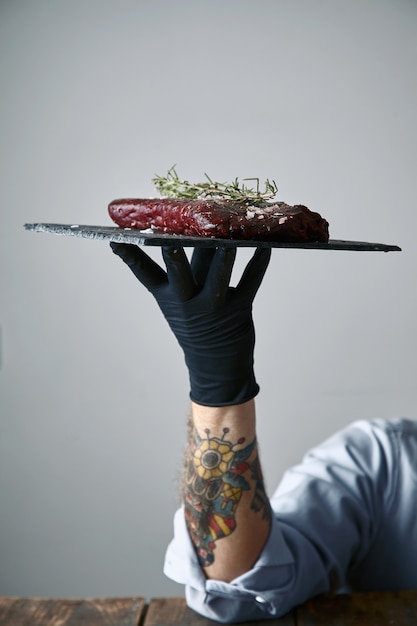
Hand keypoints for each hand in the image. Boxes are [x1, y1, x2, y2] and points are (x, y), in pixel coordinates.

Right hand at [110, 243, 270, 405]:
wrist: (217, 365)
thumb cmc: (197, 321)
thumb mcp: (184, 297)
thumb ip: (190, 263)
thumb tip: (198, 225)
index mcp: (168, 297)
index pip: (145, 274)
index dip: (130, 256)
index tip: (115, 239)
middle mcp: (188, 302)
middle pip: (179, 275)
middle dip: (174, 259)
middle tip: (170, 242)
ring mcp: (214, 306)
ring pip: (217, 279)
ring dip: (223, 259)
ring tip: (228, 240)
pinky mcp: (239, 309)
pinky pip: (249, 283)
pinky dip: (259, 264)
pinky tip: (266, 246)